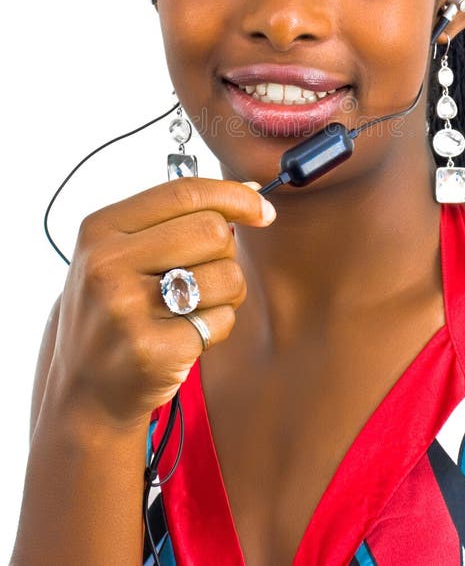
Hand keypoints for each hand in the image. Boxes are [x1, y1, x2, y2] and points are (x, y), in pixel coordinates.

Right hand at [49, 177, 274, 427]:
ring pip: (226, 275)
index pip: (184, 193)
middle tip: (206, 276)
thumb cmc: (118, 309)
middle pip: (212, 230)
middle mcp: (107, 264)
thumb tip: (254, 192)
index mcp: (100, 229)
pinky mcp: (151, 350)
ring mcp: (125, 309)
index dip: (235, 195)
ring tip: (192, 309)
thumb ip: (177, 219)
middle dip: (226, 253)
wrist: (84, 390)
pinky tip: (183, 338)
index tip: (263, 209)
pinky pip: (221, 320)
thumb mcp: (123, 253)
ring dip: (225, 294)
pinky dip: (215, 328)